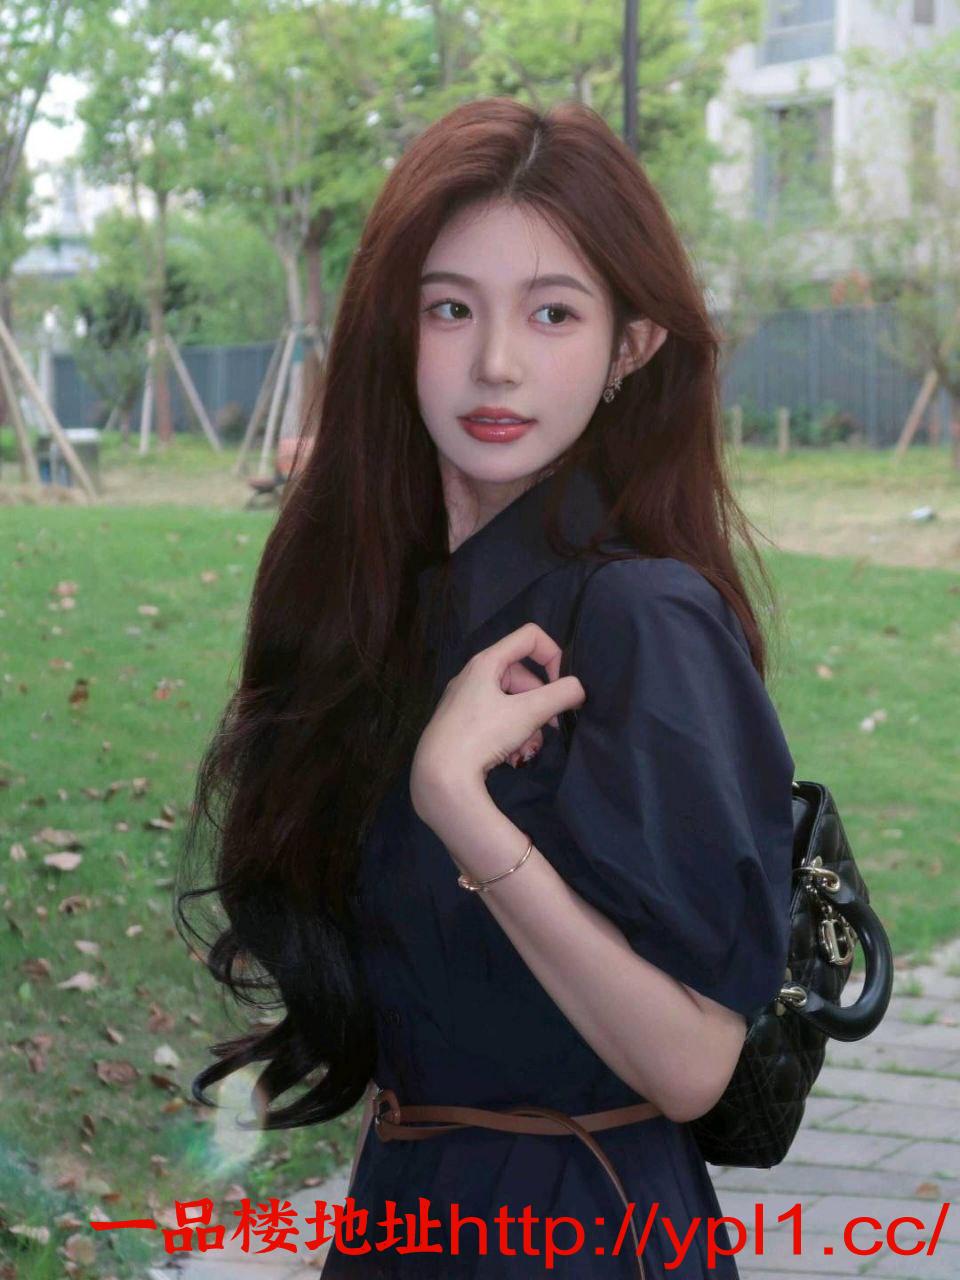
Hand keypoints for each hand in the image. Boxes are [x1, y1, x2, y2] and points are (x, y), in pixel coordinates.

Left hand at [410, 622, 585, 825]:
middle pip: (522, 675)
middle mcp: (473, 675)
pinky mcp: (461, 723)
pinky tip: (512, 758)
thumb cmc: (481, 735)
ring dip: (528, 725)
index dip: (553, 655)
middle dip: (541, 703)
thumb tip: (579, 689)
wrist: (438, 775)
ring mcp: (465, 700)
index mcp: (486, 662)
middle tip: (549, 728)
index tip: (561, 686)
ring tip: (527, 751)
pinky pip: (496, 718)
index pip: (530, 637)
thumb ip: (560, 696)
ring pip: (511, 701)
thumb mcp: (527, 713)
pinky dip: (511, 734)